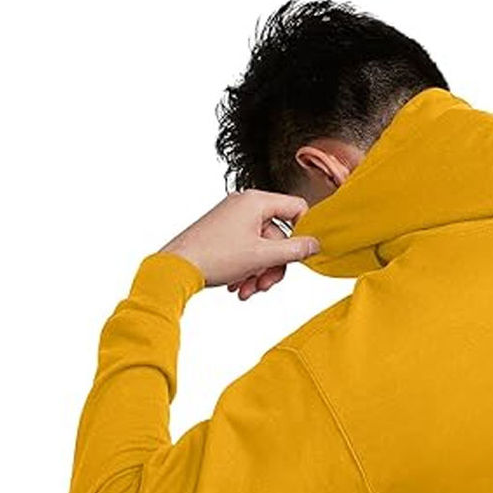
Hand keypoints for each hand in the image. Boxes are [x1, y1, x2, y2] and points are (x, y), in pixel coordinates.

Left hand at [158, 190, 320, 299]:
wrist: (176, 267)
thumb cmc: (214, 257)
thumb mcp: (263, 256)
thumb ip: (295, 250)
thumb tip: (316, 245)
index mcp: (256, 201)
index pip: (296, 208)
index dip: (305, 232)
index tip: (303, 255)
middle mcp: (245, 205)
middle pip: (279, 236)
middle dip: (274, 266)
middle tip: (265, 285)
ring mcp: (233, 219)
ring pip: (264, 248)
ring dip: (260, 272)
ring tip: (248, 290)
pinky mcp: (224, 233)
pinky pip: (248, 250)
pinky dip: (247, 270)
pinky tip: (239, 286)